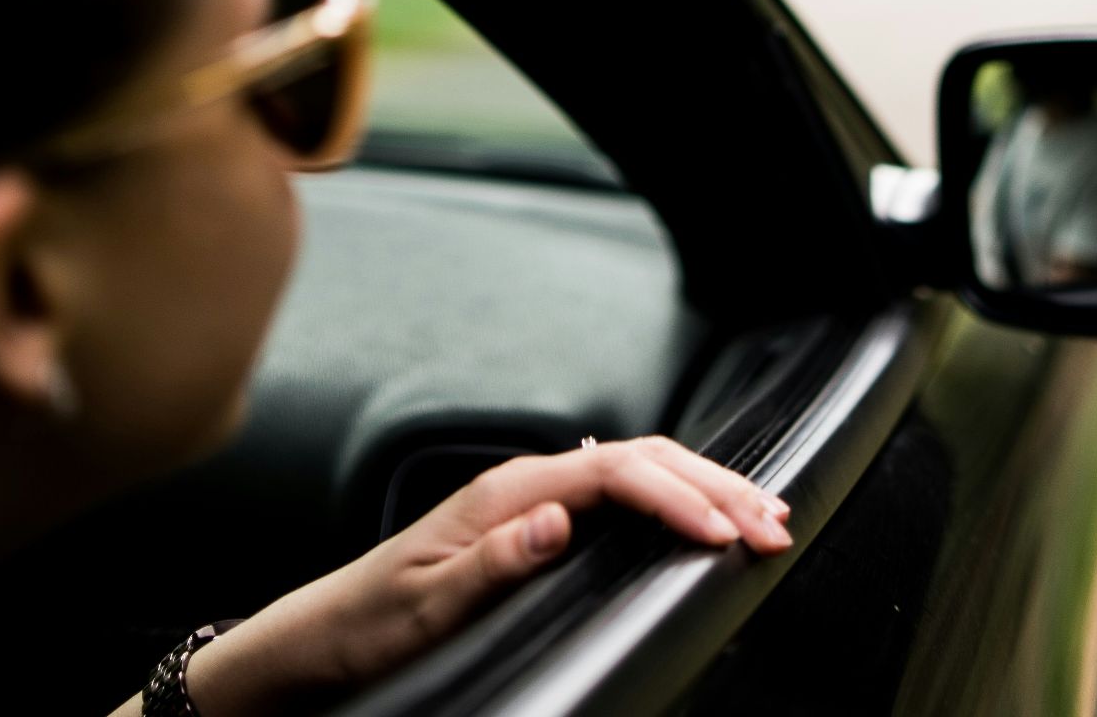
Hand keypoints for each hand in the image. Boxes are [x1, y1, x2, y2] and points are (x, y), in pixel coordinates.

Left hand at [178, 436, 792, 715]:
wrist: (321, 636)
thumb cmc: (369, 625)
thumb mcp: (427, 604)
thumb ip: (494, 559)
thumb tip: (557, 520)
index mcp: (507, 491)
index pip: (617, 472)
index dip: (679, 497)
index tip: (724, 533)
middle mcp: (526, 483)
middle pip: (644, 459)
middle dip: (717, 485)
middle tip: (775, 521)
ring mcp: (534, 498)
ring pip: (641, 470)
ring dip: (706, 486)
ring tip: (762, 511)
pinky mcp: (537, 521)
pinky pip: (623, 492)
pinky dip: (676, 499)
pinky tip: (701, 510)